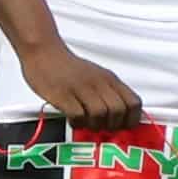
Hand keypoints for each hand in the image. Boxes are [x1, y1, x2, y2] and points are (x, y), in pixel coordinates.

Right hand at [17, 41, 141, 133]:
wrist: (43, 51)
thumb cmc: (69, 68)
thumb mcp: (96, 76)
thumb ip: (108, 92)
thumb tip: (120, 117)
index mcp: (109, 79)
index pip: (134, 102)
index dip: (131, 119)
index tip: (122, 126)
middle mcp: (98, 83)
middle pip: (118, 111)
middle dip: (112, 126)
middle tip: (102, 127)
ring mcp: (81, 88)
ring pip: (100, 115)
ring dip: (94, 125)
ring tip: (86, 123)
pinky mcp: (63, 95)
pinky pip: (78, 116)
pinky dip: (77, 123)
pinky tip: (73, 120)